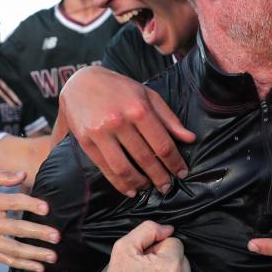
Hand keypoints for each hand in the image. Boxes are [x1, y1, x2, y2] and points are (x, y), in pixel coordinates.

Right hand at [0, 169, 58, 271]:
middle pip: (16, 228)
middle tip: (56, 236)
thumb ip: (1, 176)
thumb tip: (24, 174)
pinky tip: (40, 267)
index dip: (30, 205)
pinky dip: (24, 265)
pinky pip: (7, 260)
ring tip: (53, 256)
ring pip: (13, 249)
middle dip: (38, 233)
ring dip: (35, 254)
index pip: (12, 202)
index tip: (46, 208)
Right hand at [59, 66, 195, 196]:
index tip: (182, 172)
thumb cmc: (119, 88)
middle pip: (145, 158)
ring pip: (124, 168)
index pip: (162, 143)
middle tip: (167, 187)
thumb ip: (169, 118)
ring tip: (148, 188)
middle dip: (159, 176)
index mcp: (138, 108)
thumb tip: (190, 138)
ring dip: (139, 183)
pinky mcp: (86, 141)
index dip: (174, 162)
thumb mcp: (148, 95)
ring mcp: (100, 132)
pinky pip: (105, 168)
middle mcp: (119, 121)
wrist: (81, 81)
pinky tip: (129, 189)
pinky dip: (119, 183)